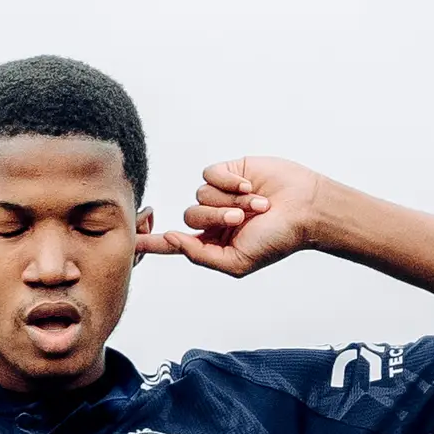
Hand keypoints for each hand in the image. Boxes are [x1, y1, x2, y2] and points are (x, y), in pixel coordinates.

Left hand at [151, 156, 333, 275]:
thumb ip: (201, 255)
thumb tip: (172, 239)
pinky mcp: (229, 172)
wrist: (304, 209)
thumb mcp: (236, 262)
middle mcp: (214, 219)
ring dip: (229, 201)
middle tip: (242, 219)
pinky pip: (210, 175)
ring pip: (200, 195)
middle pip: (191, 216)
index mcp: (213, 243)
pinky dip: (229, 182)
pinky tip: (250, 187)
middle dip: (215, 218)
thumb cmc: (276, 240)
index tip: (130, 242)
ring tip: (255, 205)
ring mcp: (221, 194)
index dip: (152, 243)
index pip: (176, 244)